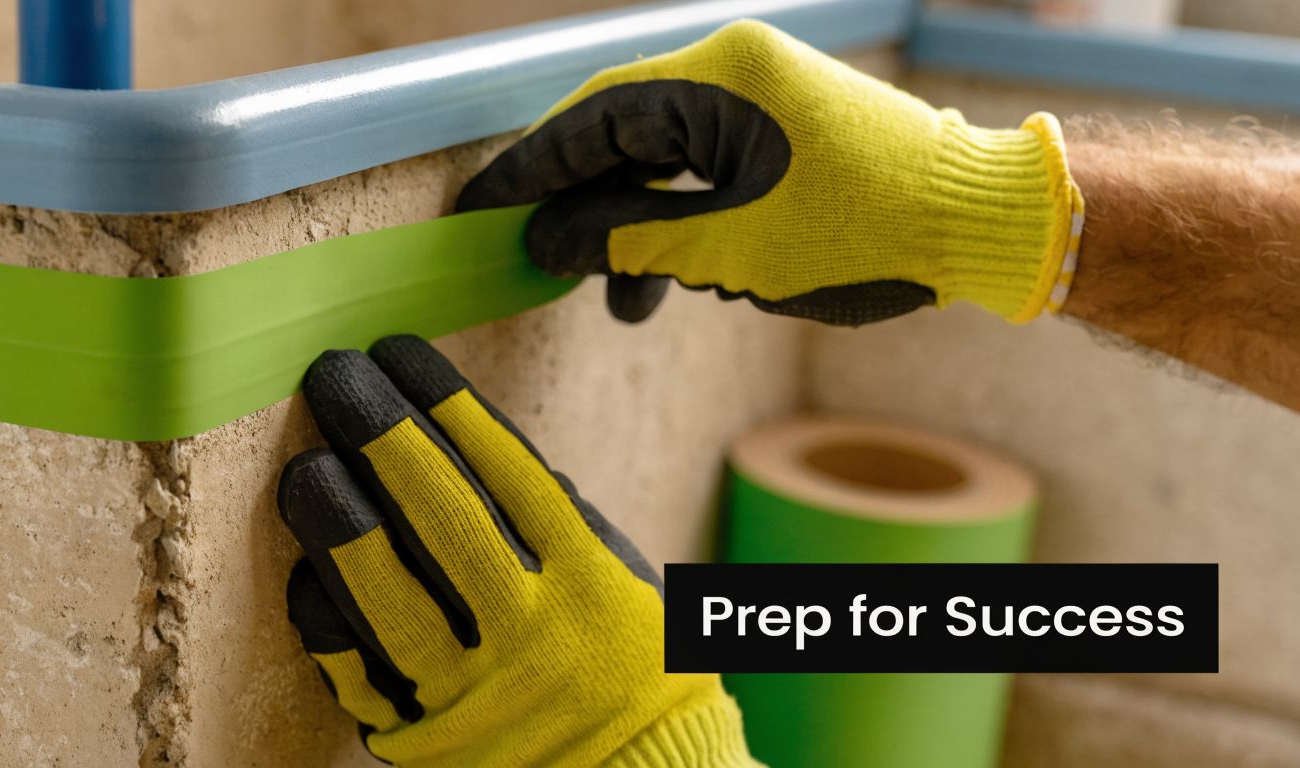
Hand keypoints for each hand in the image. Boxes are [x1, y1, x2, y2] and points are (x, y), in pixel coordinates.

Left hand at [278, 335, 756, 766]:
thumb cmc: (632, 663)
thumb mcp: (621, 576)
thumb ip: (556, 515)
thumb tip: (468, 448)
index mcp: (590, 579)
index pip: (504, 468)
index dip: (443, 401)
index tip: (400, 351)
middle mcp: (530, 631)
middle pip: (440, 517)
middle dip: (380, 434)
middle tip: (336, 376)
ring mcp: (473, 690)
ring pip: (386, 596)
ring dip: (335, 521)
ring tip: (305, 466)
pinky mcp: (426, 736)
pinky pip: (356, 672)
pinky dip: (326, 615)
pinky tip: (307, 565)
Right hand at [458, 20, 1080, 325]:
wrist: (977, 225)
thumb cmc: (864, 231)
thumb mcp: (729, 247)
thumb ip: (626, 240)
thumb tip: (547, 241)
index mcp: (720, 79)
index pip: (593, 117)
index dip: (530, 168)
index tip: (481, 206)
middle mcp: (736, 73)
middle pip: (622, 134)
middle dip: (581, 205)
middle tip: (537, 258)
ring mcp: (763, 101)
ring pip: (663, 161)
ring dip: (635, 229)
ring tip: (620, 301)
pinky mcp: (785, 133)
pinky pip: (705, 171)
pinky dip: (680, 223)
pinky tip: (670, 279)